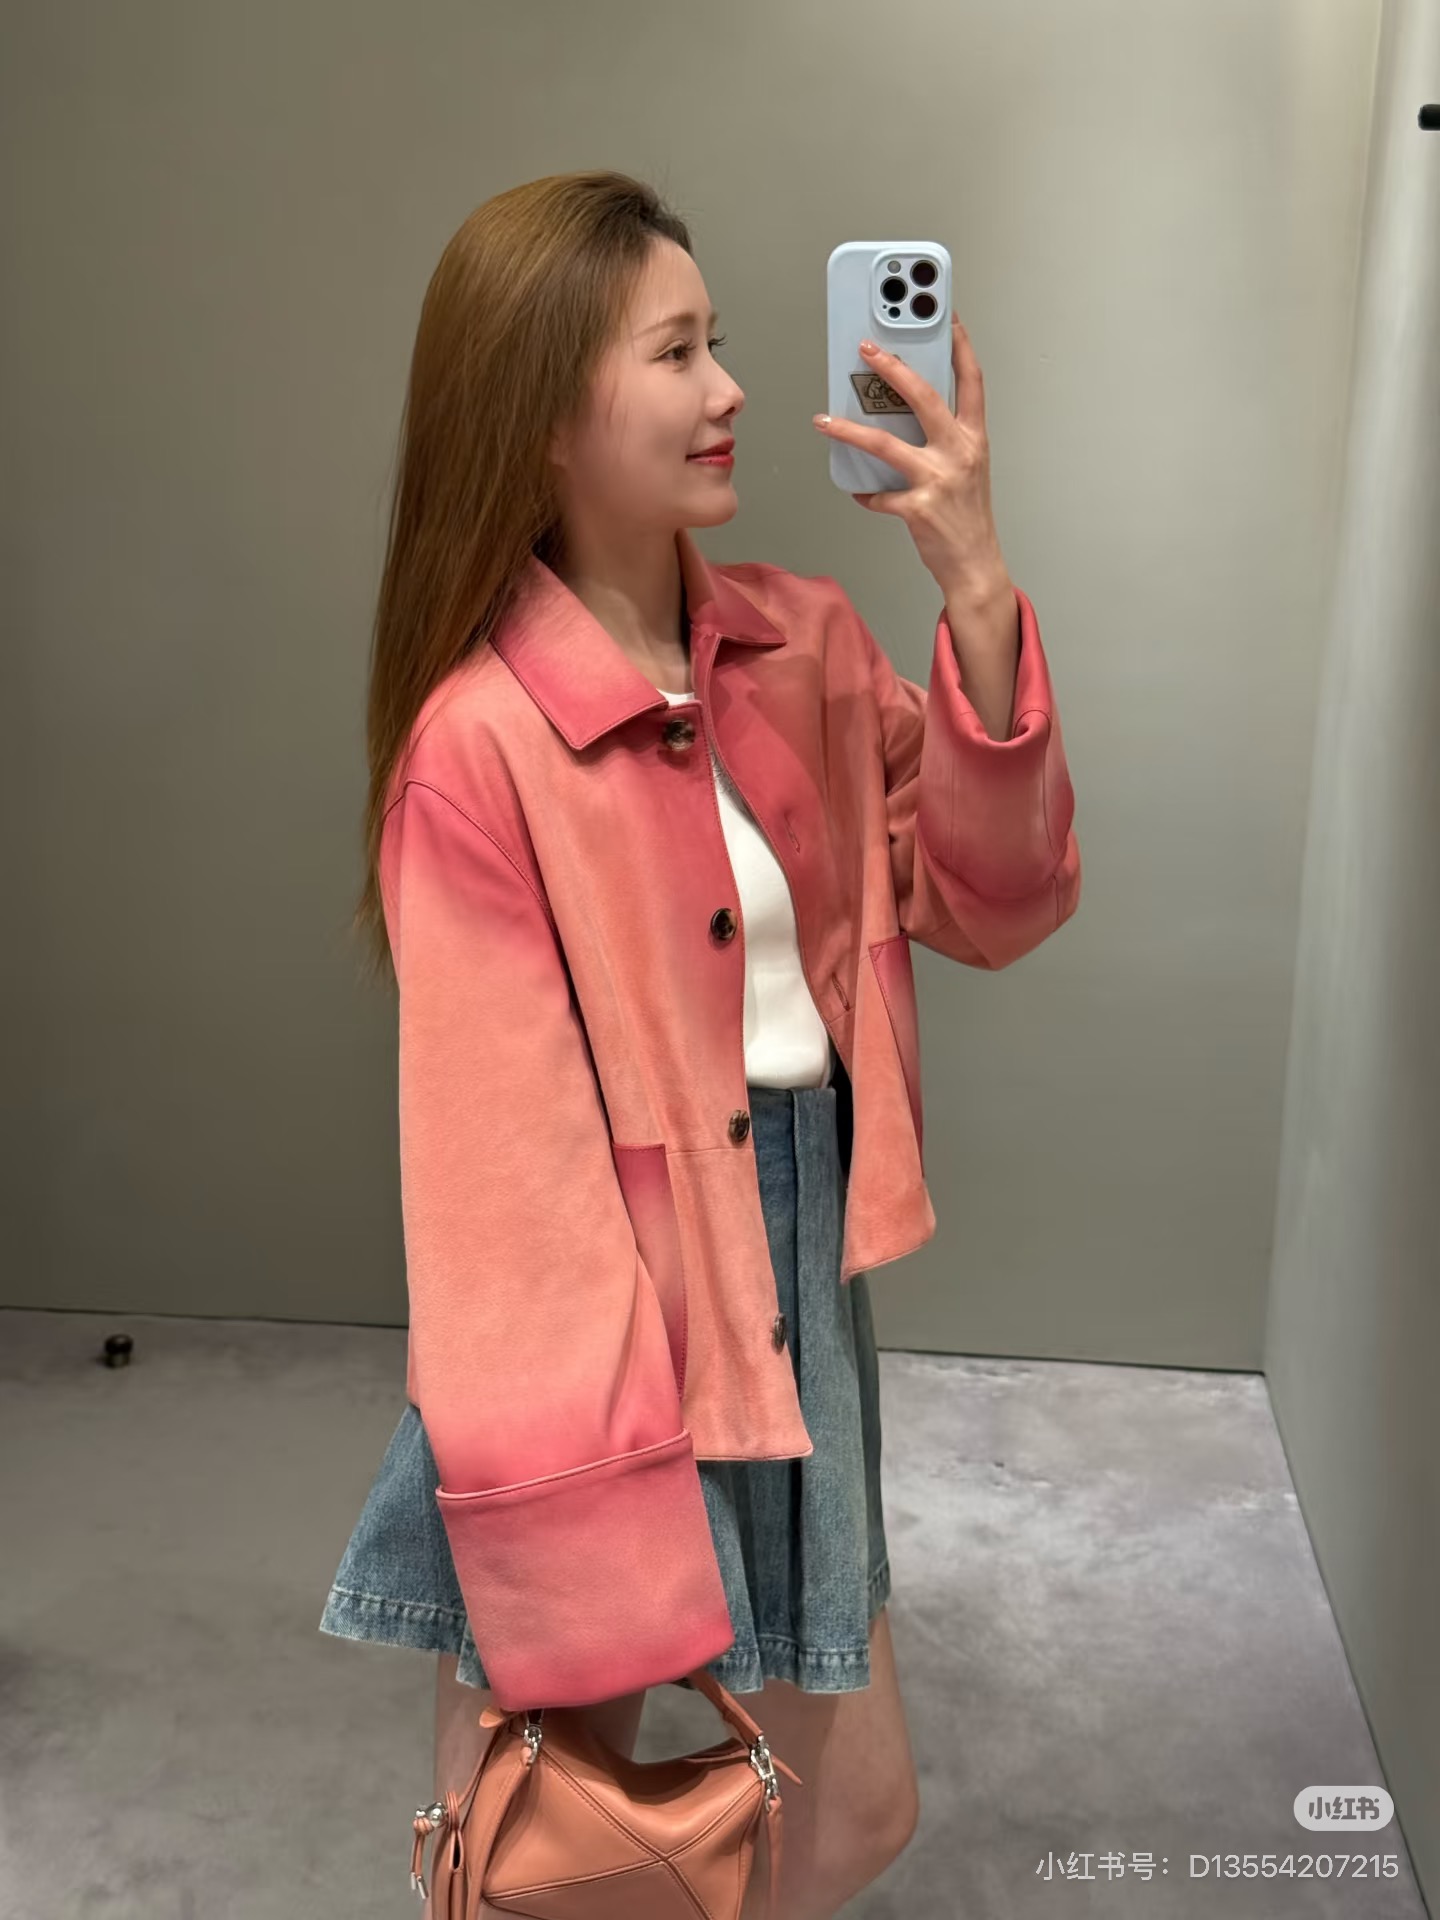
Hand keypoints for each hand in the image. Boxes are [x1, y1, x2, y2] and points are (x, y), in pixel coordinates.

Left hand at [813, 311, 1010, 602]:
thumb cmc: (969, 516)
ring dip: (849, 431)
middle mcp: (959, 453)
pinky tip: (860, 492)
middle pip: (925, 397)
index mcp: (974, 438)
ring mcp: (939, 480)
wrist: (976, 565)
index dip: (960, 346)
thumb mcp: (968, 468)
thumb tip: (906, 417)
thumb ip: (945, 439)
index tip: (946, 317)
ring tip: (824, 421)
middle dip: (893, 368)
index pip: (972, 381)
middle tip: (866, 350)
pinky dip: (867, 494)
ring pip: (886, 444)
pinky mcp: (918, 508)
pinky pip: (879, 496)